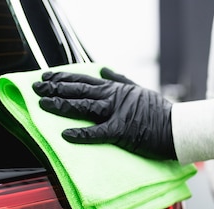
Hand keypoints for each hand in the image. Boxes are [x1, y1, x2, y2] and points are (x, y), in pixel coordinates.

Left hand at [32, 67, 175, 159]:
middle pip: (79, 91)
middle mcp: (113, 97)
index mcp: (115, 88)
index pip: (83, 80)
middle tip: (36, 87)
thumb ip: (119, 79)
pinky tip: (66, 134)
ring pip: (84, 106)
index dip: (62, 78)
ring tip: (43, 104)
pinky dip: (82, 133)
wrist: (177, 128)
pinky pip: (98, 132)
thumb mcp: (138, 89)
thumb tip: (103, 69)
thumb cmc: (159, 112)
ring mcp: (117, 113)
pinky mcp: (122, 131)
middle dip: (55, 88)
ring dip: (61, 104)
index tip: (46, 76)